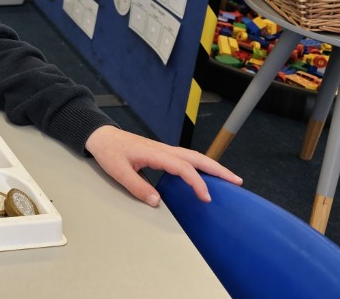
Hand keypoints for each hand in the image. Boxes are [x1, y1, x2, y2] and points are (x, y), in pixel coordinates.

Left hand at [84, 125, 241, 205]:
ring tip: (230, 179)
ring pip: (194, 157)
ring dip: (213, 167)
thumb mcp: (119, 171)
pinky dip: (201, 165)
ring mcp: (165, 150)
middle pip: (197, 158)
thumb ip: (137, 187)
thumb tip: (157, 202)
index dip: (197, 183)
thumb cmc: (109, 152)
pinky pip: (187, 159)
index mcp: (156, 153)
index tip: (206, 198)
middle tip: (237, 182)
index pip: (184, 168)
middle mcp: (164, 150)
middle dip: (218, 170)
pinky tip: (206, 174)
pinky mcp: (163, 153)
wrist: (102, 136)